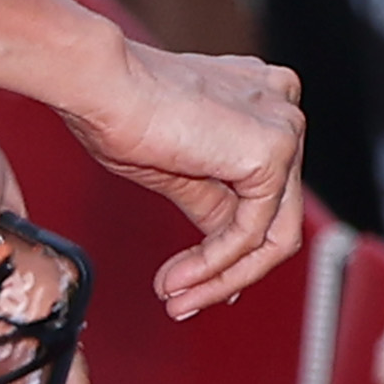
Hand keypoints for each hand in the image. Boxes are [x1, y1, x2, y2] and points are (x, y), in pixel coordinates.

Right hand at [56, 33, 310, 318]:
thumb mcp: (180, 172)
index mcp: (262, 100)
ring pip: (273, 234)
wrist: (98, 82)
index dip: (234, 250)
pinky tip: (181, 280)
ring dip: (223, 277)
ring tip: (177, 298)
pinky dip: (217, 264)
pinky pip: (250, 231)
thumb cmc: (118, 110)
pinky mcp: (274, 150)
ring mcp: (284, 125)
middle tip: (183, 301)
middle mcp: (282, 106)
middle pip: (276, 217)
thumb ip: (215, 207)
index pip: (266, 195)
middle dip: (229, 272)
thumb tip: (229, 260)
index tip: (197, 284)